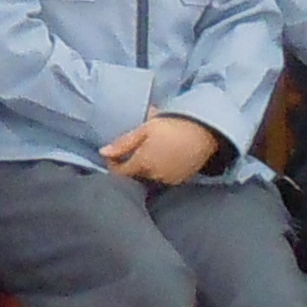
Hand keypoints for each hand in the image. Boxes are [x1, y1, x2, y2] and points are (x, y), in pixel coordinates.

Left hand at [101, 115, 222, 187]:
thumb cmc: (172, 126)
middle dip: (130, 165)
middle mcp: (154, 176)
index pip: (119, 173)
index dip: (113, 164)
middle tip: (133, 148)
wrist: (204, 131)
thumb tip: (102, 153)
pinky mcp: (180, 180)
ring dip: (145, 169)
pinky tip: (163, 158)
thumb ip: (123, 144)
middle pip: (134, 175)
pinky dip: (159, 171)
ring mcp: (168, 180)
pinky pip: (163, 178)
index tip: (113, 154)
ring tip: (150, 151)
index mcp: (142, 163)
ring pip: (148, 178)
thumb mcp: (144, 130)